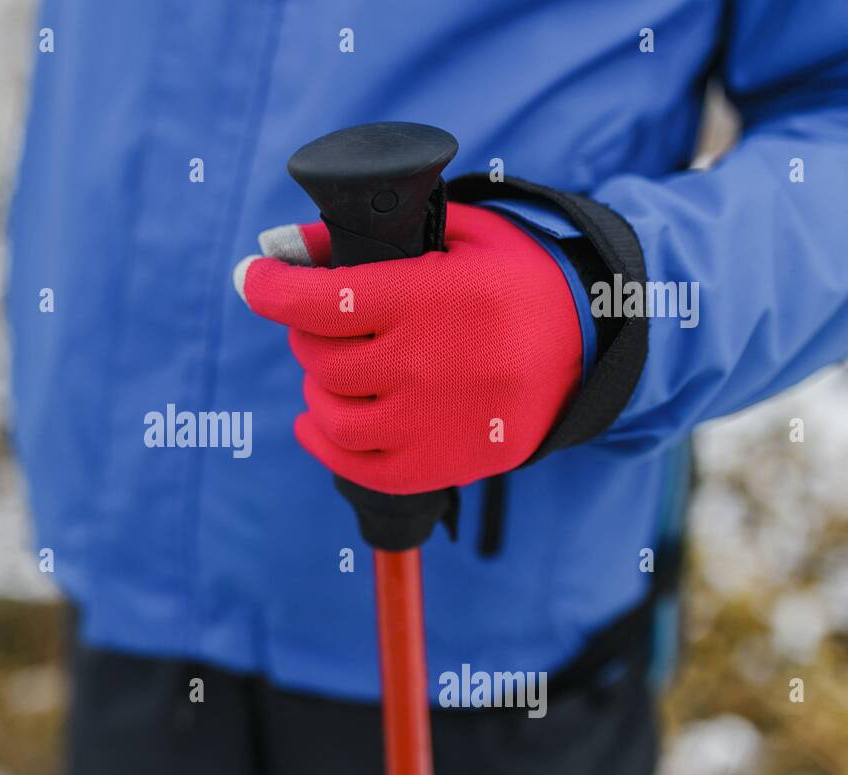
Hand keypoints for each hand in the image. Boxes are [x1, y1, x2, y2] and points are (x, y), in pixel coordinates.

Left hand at [234, 203, 582, 494]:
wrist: (594, 344)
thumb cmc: (519, 281)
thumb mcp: (462, 235)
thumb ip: (379, 234)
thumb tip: (295, 246)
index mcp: (431, 300)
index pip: (324, 300)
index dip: (272, 288)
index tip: (252, 278)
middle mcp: (426, 366)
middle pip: (323, 359)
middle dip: (306, 334)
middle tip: (318, 322)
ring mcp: (432, 423)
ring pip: (333, 415)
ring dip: (317, 389)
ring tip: (329, 371)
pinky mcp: (440, 465)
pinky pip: (358, 467)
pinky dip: (324, 444)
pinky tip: (314, 423)